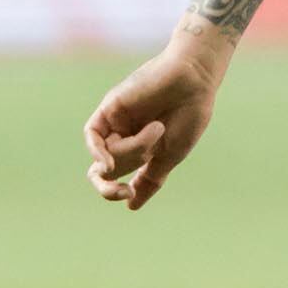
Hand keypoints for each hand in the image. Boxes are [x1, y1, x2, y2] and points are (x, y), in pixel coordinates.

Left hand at [87, 26, 230, 209]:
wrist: (195, 81)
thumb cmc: (189, 116)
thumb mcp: (170, 155)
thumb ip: (150, 179)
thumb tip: (130, 206)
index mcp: (139, 151)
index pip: (113, 178)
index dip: (112, 192)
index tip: (128, 197)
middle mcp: (123, 138)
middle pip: (107, 169)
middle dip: (118, 177)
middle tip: (123, 190)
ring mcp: (115, 123)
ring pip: (105, 153)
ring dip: (131, 151)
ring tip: (157, 130)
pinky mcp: (109, 108)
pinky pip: (92, 134)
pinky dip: (98, 150)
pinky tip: (106, 161)